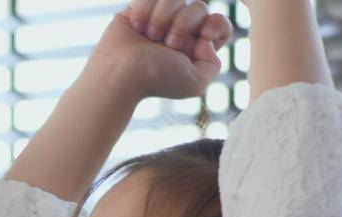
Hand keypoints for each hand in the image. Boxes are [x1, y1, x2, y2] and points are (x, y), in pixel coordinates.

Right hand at [88, 1, 233, 100]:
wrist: (122, 72)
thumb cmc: (156, 79)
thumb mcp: (196, 83)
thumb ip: (213, 63)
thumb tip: (205, 39)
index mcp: (196, 49)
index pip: (220, 24)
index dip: (217, 24)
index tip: (205, 34)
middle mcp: (180, 32)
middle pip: (200, 7)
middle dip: (184, 25)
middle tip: (168, 45)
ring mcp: (160, 19)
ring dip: (164, 17)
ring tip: (150, 36)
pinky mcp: (140, 8)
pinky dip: (145, 9)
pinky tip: (137, 26)